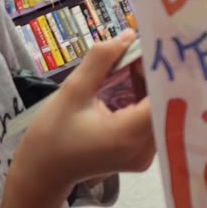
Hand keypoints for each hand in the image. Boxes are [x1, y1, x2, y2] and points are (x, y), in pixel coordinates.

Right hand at [10, 31, 154, 200]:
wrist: (43, 172)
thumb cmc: (51, 135)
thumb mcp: (73, 91)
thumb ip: (101, 60)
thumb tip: (128, 35)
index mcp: (128, 134)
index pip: (162, 97)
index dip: (161, 71)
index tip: (152, 46)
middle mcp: (144, 149)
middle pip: (163, 104)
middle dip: (153, 75)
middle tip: (140, 49)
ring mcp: (144, 156)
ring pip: (158, 112)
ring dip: (147, 87)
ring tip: (130, 64)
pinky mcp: (140, 156)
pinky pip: (150, 122)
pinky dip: (142, 102)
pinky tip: (128, 85)